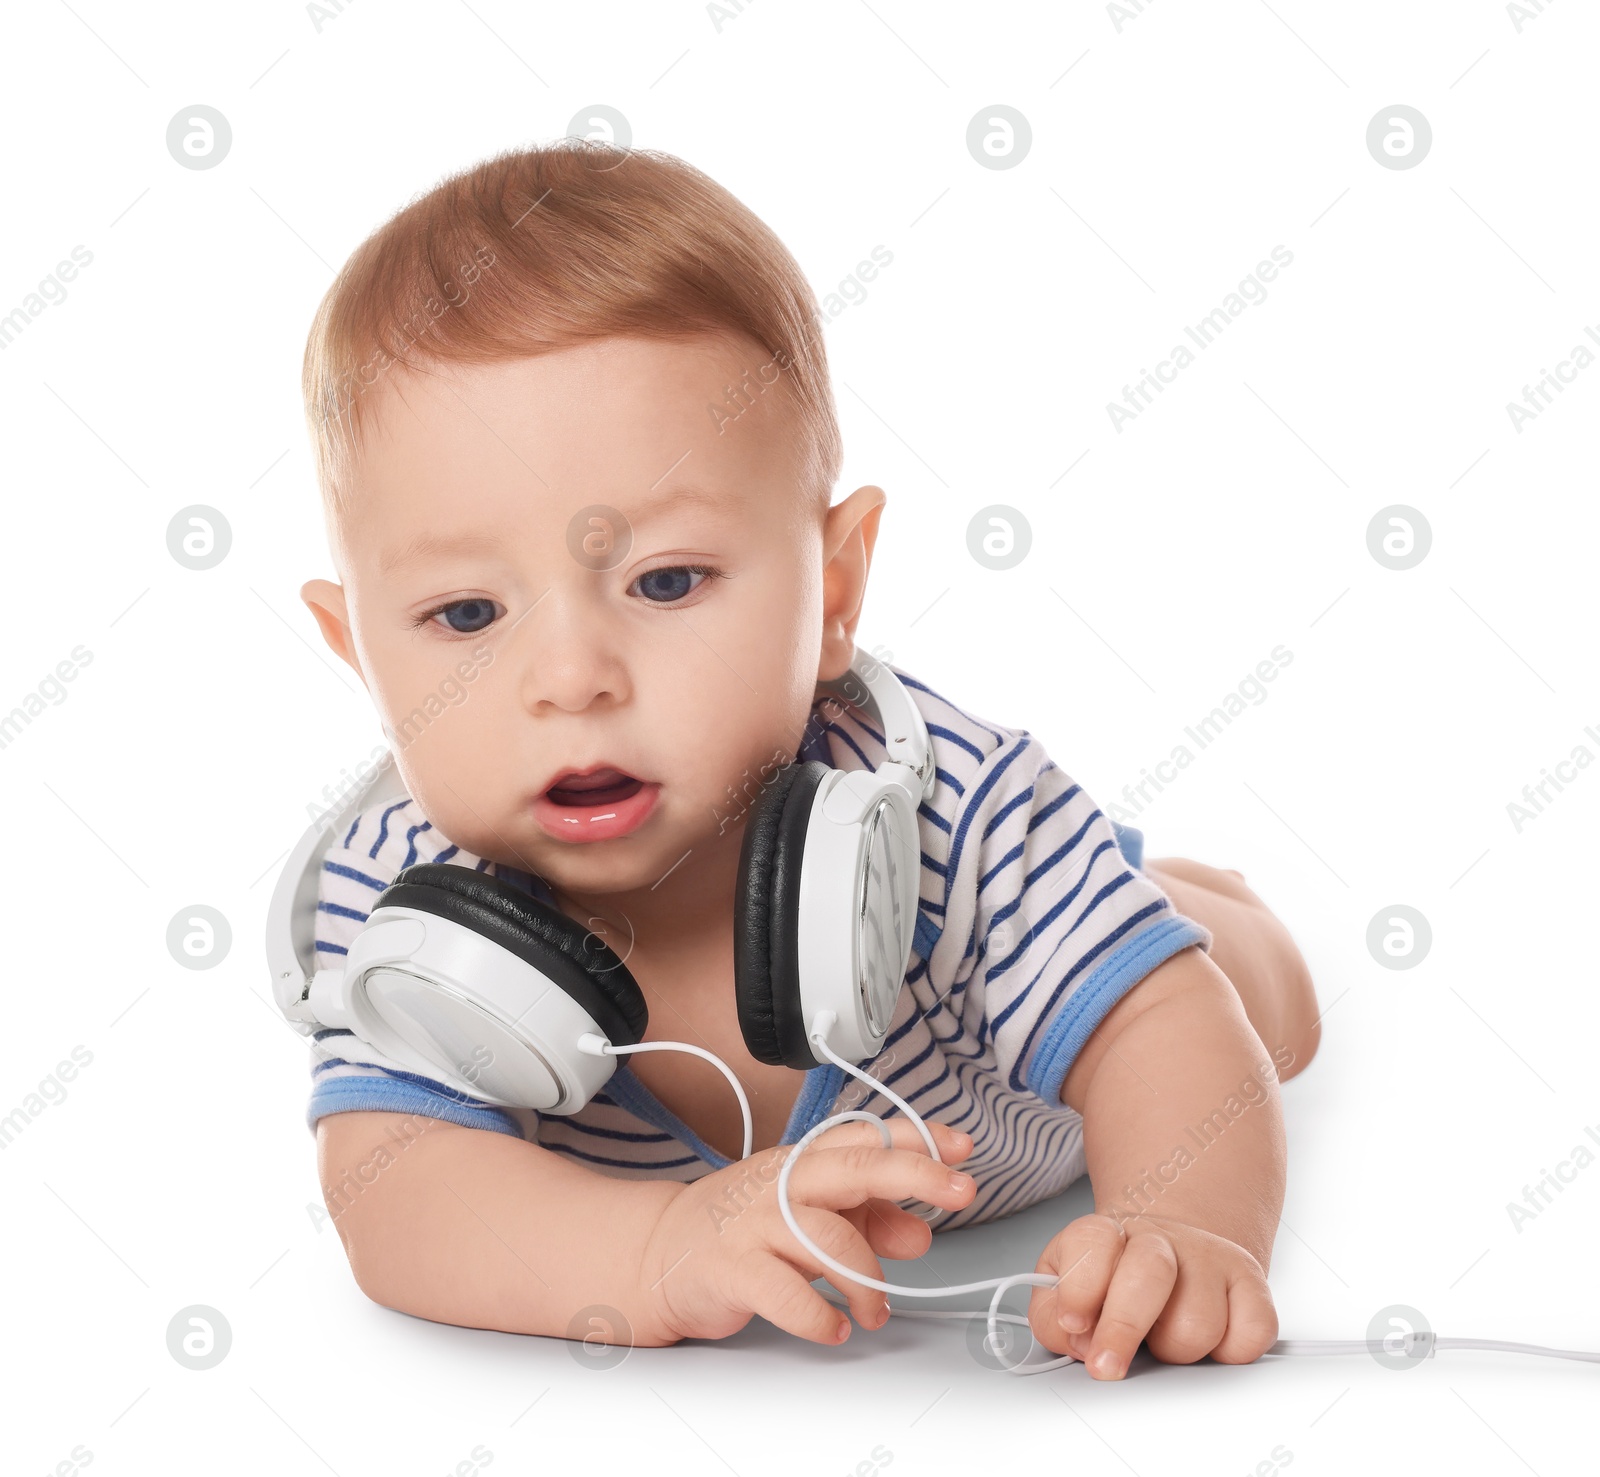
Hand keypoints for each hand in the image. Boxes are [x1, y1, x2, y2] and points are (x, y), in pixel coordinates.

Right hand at [634, 1118, 976, 1345]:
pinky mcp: (732, 1267)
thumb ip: (868, 1221)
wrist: (661, 1252)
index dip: (918, 1138)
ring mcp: (755, 1223)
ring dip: (866, 1282)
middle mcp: (782, 1183)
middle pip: (855, 1168)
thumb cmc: (746, 1229)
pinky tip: (834, 1328)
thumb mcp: (812, 1216)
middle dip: (913, 1174)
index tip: (962, 1148)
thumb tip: (920, 1232)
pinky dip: (818, 1316)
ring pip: (827, 1237)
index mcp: (805, 1162)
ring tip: (876, 1312)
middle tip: (962, 1192)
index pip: (868, 1137)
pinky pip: (784, 1291)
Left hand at [1026, 1212, 1277, 1378]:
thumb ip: (1054, 1318)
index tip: (1074, 1324)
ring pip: (1198, 1320)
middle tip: (1106, 1366)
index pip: (1092, 1241)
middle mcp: (1159, 1238)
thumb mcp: (1065, 1291)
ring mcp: (1209, 1257)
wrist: (1170, 1251)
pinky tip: (1208, 1341)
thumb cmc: (1112, 1283)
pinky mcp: (1251, 1283)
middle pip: (1149, 1273)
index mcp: (1106, 1235)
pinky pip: (1252, 1331)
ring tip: (1161, 1339)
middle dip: (1123, 1329)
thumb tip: (1077, 1342)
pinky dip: (1230, 1350)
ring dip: (1174, 1348)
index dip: (1079, 1287)